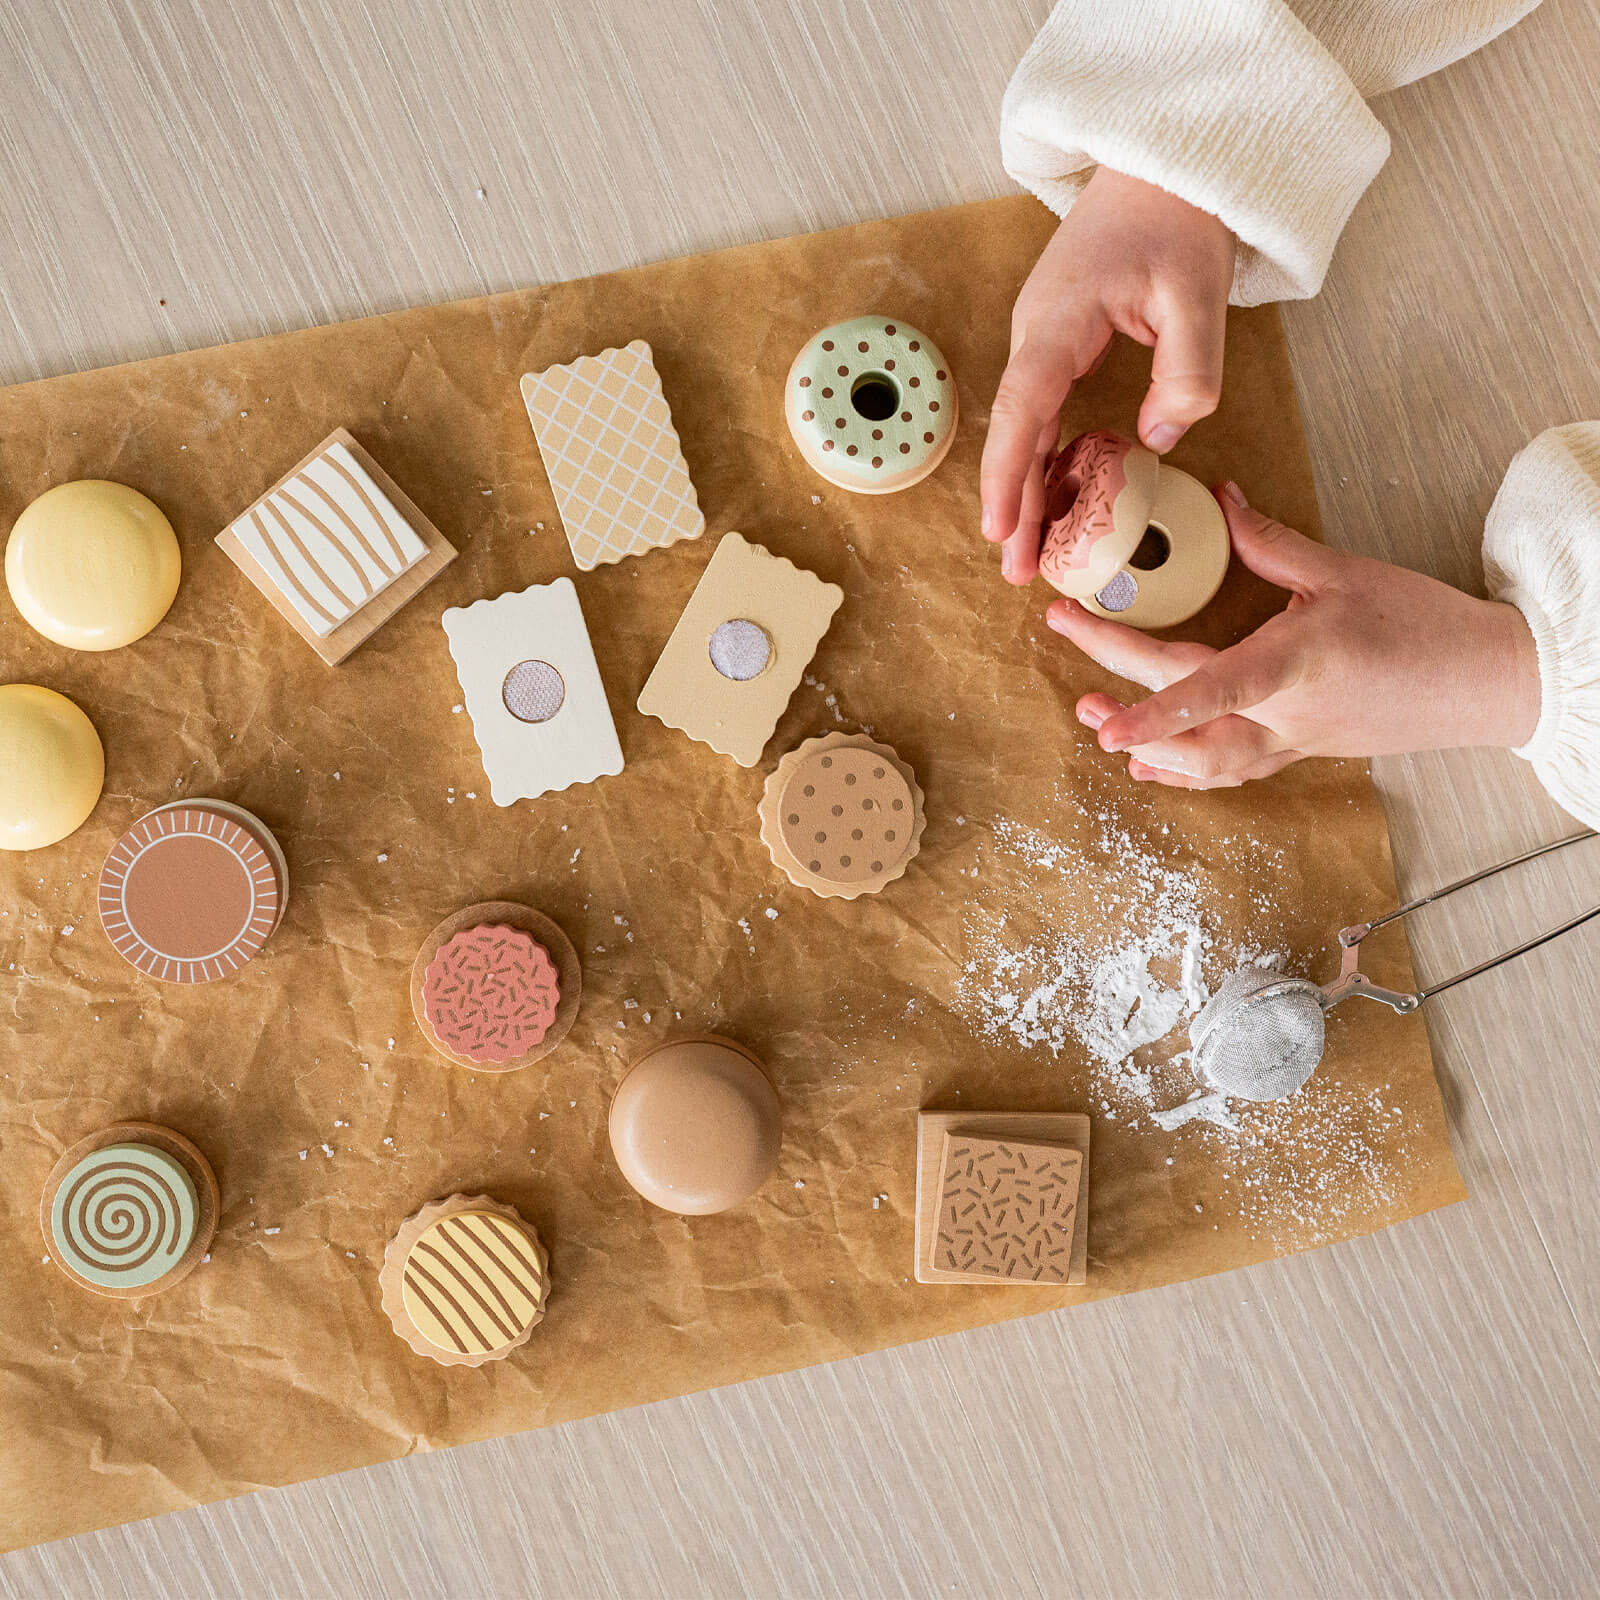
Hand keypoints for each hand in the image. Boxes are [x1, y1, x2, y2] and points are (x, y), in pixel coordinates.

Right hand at [981, 166, 1235, 585]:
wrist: (1165, 164)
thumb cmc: (1177, 218)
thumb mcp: (1198, 294)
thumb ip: (1186, 372)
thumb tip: (1160, 440)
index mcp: (1057, 323)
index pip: (1020, 410)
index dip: (1006, 474)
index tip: (998, 529)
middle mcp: (1036, 336)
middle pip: (1014, 433)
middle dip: (1011, 504)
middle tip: (1015, 571)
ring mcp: (1042, 340)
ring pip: (1023, 428)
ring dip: (1023, 489)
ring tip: (1027, 551)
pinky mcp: (1059, 344)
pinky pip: (1041, 412)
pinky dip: (1041, 459)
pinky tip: (1050, 499)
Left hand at [1046, 483, 1540, 788]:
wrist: (1486, 684)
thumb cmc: (1422, 624)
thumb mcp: (1344, 572)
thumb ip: (1270, 543)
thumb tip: (1219, 499)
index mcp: (1295, 664)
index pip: (1211, 688)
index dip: (1155, 711)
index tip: (1104, 723)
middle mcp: (1285, 716)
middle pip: (1189, 719)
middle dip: (1120, 693)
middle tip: (1068, 638)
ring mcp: (1291, 743)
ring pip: (1205, 764)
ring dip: (1146, 747)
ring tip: (1094, 719)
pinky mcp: (1299, 753)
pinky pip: (1231, 772)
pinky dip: (1184, 772)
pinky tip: (1145, 766)